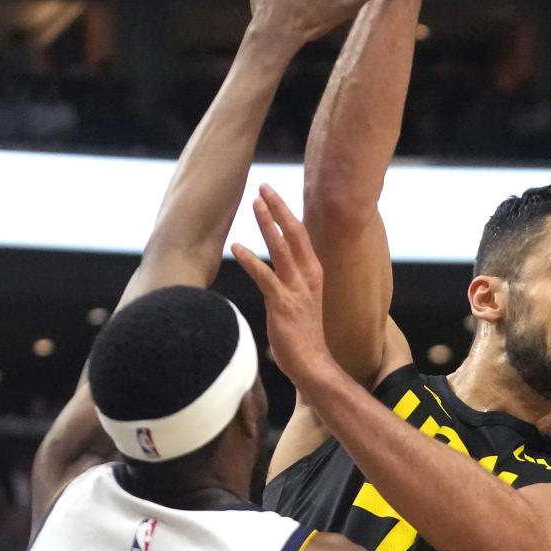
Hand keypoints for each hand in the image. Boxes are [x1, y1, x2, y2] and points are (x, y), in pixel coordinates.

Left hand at [232, 183, 332, 388]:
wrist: (312, 363)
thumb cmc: (302, 334)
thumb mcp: (301, 300)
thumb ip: (292, 281)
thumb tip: (279, 269)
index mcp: (314, 272)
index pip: (300, 235)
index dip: (286, 213)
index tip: (271, 194)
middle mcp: (308, 276)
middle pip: (295, 234)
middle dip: (279, 209)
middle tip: (263, 187)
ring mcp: (296, 289)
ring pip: (281, 249)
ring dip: (267, 225)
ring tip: (254, 204)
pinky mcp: (282, 304)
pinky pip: (265, 277)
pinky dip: (250, 260)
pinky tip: (237, 247)